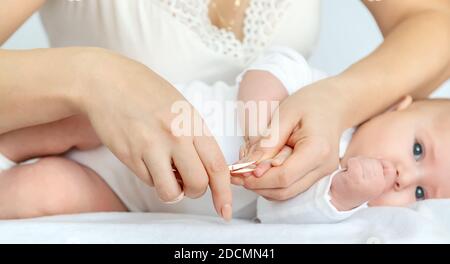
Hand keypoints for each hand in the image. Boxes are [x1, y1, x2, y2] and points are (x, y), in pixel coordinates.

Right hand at [74, 48, 231, 219]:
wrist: (106, 81)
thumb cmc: (145, 91)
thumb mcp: (181, 106)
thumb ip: (196, 135)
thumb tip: (207, 167)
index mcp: (193, 122)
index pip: (217, 165)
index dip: (224, 192)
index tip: (225, 209)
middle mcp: (175, 135)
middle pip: (198, 183)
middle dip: (196, 191)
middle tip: (189, 183)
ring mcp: (150, 147)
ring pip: (171, 191)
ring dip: (173, 191)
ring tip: (168, 176)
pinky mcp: (129, 156)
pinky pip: (149, 182)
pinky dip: (152, 178)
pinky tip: (148, 160)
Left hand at [236, 78, 346, 199]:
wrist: (334, 104)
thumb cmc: (310, 103)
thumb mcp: (284, 115)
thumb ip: (268, 142)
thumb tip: (249, 166)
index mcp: (317, 150)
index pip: (284, 177)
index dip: (258, 179)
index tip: (238, 171)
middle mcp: (323, 167)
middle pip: (284, 191)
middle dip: (256, 185)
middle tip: (236, 173)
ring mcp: (322, 174)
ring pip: (286, 193)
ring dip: (262, 186)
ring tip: (245, 169)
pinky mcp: (316, 176)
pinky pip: (291, 187)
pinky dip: (272, 182)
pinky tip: (259, 169)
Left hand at [330, 157, 393, 210]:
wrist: (338, 199)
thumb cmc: (353, 187)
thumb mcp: (371, 180)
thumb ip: (378, 170)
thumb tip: (380, 157)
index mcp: (383, 186)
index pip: (389, 167)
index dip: (379, 164)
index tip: (368, 170)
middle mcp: (377, 185)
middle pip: (375, 162)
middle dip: (365, 163)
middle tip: (357, 172)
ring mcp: (366, 183)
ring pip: (365, 161)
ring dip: (357, 163)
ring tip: (352, 173)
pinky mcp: (354, 179)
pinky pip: (355, 162)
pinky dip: (349, 163)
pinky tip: (347, 171)